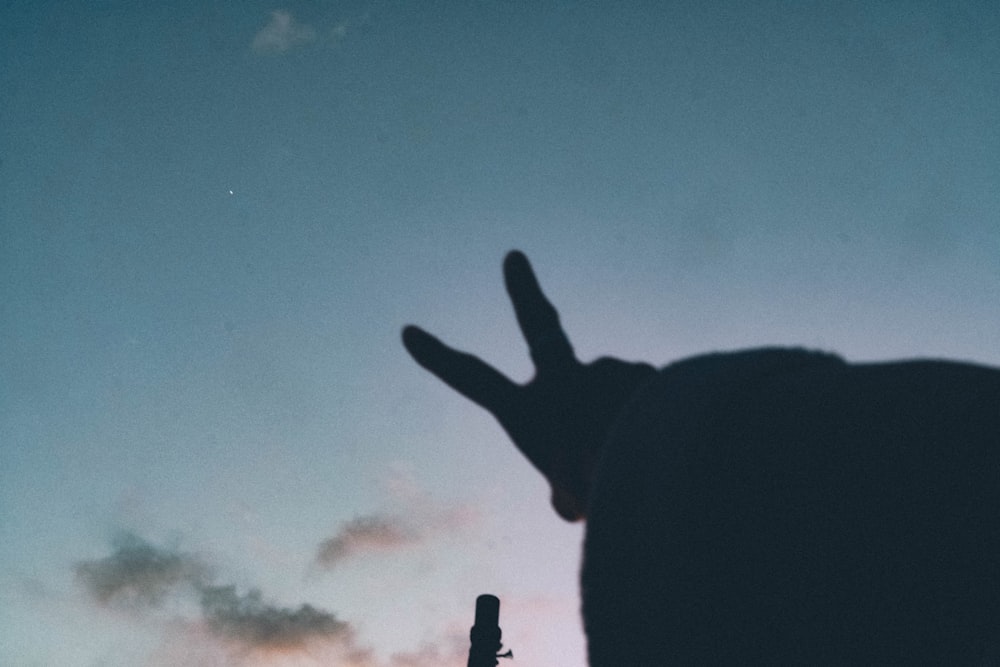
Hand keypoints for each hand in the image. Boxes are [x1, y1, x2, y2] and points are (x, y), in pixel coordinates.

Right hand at [402, 251, 655, 520]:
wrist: (653, 473)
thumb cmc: (601, 493)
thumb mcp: (573, 502)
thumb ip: (566, 490)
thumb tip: (569, 500)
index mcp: (527, 412)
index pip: (473, 380)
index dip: (439, 358)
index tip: (409, 332)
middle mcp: (560, 382)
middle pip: (539, 326)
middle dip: (523, 292)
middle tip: (514, 258)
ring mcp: (601, 371)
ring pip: (612, 396)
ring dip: (624, 425)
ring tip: (639, 459)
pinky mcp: (640, 370)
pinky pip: (649, 401)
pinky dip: (656, 424)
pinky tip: (666, 445)